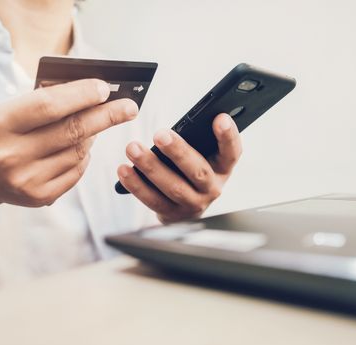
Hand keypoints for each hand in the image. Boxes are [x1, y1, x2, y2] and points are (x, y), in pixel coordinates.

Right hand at [0, 79, 137, 206]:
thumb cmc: (2, 134)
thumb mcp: (9, 111)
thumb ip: (45, 102)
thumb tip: (95, 95)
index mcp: (0, 124)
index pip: (49, 105)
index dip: (81, 94)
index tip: (106, 88)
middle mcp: (11, 154)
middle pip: (72, 131)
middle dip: (106, 116)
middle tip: (130, 107)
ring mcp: (26, 179)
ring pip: (78, 152)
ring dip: (92, 136)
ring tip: (94, 125)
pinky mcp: (39, 197)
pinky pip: (76, 172)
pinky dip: (83, 157)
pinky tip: (80, 149)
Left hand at [117, 113, 241, 222]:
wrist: (185, 208)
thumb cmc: (191, 170)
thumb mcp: (202, 155)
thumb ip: (198, 140)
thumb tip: (183, 122)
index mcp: (222, 168)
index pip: (232, 152)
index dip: (228, 136)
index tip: (220, 118)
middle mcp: (212, 188)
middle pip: (198, 171)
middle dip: (178, 152)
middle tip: (159, 134)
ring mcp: (193, 204)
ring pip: (172, 186)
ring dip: (151, 166)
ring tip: (132, 148)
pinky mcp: (172, 215)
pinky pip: (152, 200)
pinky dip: (136, 184)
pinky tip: (124, 170)